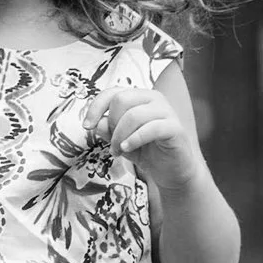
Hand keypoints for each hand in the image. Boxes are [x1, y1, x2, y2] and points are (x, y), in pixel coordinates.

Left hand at [83, 86, 201, 191]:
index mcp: (139, 97)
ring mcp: (167, 111)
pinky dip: (134, 139)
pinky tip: (127, 149)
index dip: (95, 108)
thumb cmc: (144, 151)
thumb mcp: (118, 139)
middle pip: (121, 100)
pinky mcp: (175, 128)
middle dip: (111, 124)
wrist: (170, 171)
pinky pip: (151, 128)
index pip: (112, 92)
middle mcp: (154, 99)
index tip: (87, 126)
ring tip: (118, 151)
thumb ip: (106, 128)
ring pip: (133, 115)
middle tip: (112, 144)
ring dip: (120, 136)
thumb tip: (97, 122)